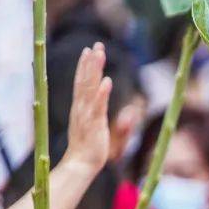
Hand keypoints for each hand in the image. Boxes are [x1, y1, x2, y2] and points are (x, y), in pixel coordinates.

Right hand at [64, 43, 112, 174]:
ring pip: (90, 88)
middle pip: (85, 80)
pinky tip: (107, 81)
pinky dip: (102, 93)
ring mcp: (87, 115)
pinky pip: (98, 106)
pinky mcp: (94, 124)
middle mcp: (82, 108)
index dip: (85, 66)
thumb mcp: (100, 128)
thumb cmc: (90, 148)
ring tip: (99, 54)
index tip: (89, 50)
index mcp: (81, 108)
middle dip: (91, 62)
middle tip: (96, 44)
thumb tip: (127, 111)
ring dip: (95, 70)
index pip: (82, 82)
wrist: (81, 164)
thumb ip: (108, 116)